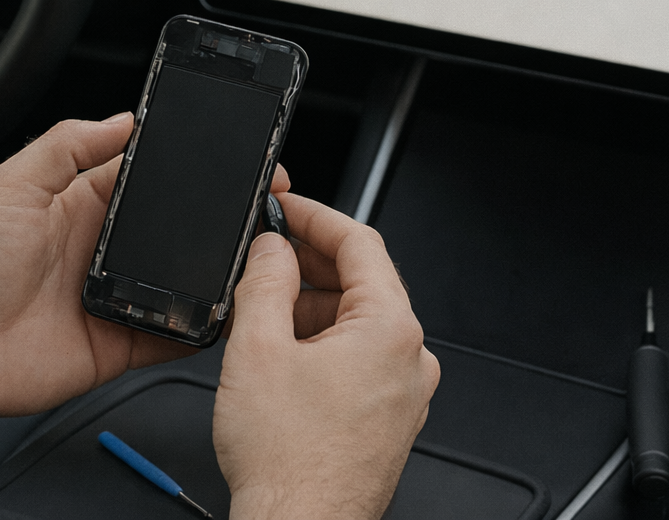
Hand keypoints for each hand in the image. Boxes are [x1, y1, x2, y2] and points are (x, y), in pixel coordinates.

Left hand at [0, 114, 291, 425]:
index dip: (191, 167)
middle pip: (177, 227)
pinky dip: (201, 328)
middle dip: (218, 217)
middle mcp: (106, 247)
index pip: (151, 176)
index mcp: (84, 203)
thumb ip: (66, 146)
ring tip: (250, 256)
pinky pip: (174, 336)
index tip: (230, 156)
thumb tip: (123, 119)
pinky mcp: (121, 343)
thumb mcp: (12, 183)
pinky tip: (222, 314)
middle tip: (258, 204)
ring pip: (185, 280)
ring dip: (215, 270)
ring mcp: (118, 295)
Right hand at [213, 194, 439, 519]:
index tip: (285, 206)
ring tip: (259, 314)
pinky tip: (279, 354)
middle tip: (263, 255)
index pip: (360, 242)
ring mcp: (404, 393)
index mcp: (391, 330)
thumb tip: (272, 247)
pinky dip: (320, 344)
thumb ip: (265, 280)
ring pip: (356, 323)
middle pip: (361, 282)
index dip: (315, 215)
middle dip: (308, 263)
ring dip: (310, 307)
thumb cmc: (288, 462)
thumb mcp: (257, 347)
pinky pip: (358, 360)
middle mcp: (411, 359)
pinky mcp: (388, 419)